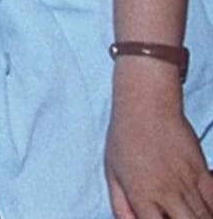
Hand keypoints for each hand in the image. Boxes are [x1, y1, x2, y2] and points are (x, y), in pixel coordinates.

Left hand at [106, 62, 212, 218]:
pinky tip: (205, 210)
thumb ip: (121, 203)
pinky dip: (212, 208)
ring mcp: (188, 182)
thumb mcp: (112, 172)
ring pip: (204, 216)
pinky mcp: (202, 171)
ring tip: (189, 215)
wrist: (147, 107)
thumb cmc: (124, 136)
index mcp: (141, 194)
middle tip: (177, 218)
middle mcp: (167, 192)